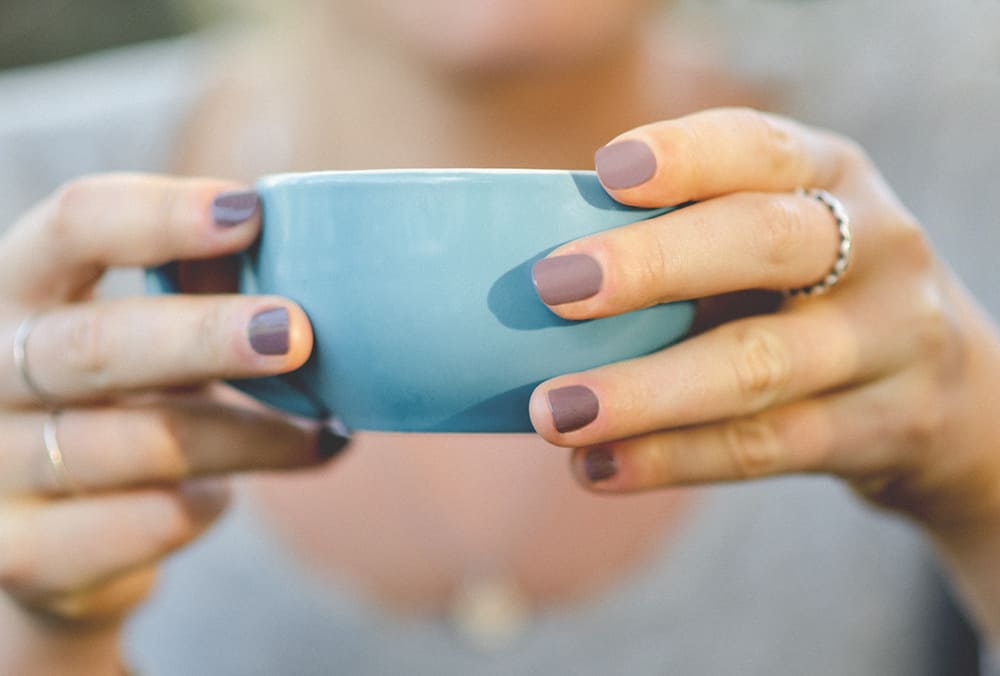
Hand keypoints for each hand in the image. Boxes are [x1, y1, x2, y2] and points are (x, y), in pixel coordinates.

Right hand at [0, 175, 347, 671]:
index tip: (248, 213)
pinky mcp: (27, 551)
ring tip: (321, 428)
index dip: (159, 215)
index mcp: (20, 288)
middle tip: (296, 331)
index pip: (73, 226)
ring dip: (250, 436)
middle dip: (204, 337)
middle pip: (94, 345)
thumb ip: (195, 295)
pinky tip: (249, 487)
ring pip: (142, 442)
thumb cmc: (116, 401)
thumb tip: (312, 258)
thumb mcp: (142, 336)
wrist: (50, 534)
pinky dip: (212, 504)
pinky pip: (143, 525)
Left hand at [528, 108, 999, 636]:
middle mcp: (875, 243)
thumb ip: (688, 240)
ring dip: (644, 393)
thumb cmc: (809, 292)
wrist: (948, 385)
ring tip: (554, 412)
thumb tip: (534, 281)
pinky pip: (765, 447)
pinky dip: (671, 459)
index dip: (687, 156)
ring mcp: (890, 338)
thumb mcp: (777, 239)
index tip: (608, 171)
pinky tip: (595, 467)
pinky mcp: (884, 427)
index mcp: (829, 174)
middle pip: (764, 244)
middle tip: (552, 290)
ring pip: (758, 366)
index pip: (759, 149)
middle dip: (654, 265)